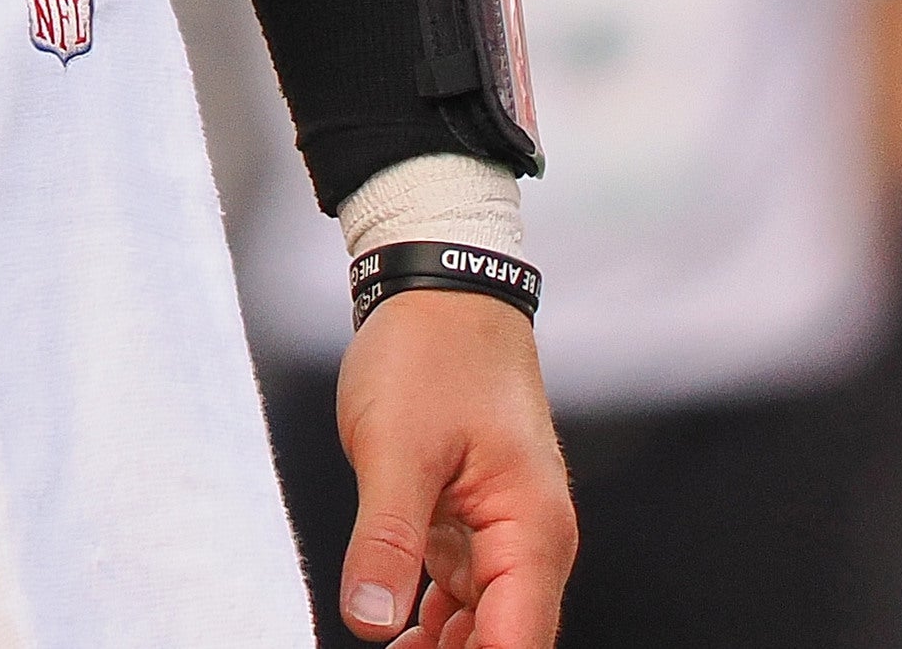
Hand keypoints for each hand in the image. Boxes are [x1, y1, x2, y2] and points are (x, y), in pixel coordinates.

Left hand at [329, 291, 575, 646]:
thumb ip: (388, 539)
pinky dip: (432, 623)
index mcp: (531, 531)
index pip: (516, 646)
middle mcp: (531, 541)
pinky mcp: (475, 521)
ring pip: (481, 625)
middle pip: (502, 642)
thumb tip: (370, 620)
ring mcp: (504, 533)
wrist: (441, 288)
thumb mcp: (395, 447)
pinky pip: (463, 595)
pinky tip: (394, 638)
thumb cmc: (431, 352)